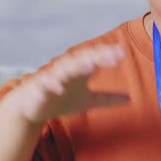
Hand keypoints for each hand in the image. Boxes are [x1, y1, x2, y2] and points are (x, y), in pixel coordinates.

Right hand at [12, 44, 129, 124]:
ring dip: (77, 66)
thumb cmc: (60, 99)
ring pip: (65, 69)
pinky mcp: (40, 89)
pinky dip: (51, 85)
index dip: (108, 55)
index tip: (122, 53)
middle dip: (97, 56)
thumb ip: (106, 98)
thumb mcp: (87, 100)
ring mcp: (53, 78)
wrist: (31, 108)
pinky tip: (59, 88)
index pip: (96, 58)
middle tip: (113, 55)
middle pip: (83, 59)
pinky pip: (46, 85)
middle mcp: (68, 70)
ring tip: (90, 65)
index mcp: (80, 70)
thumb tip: (130, 99)